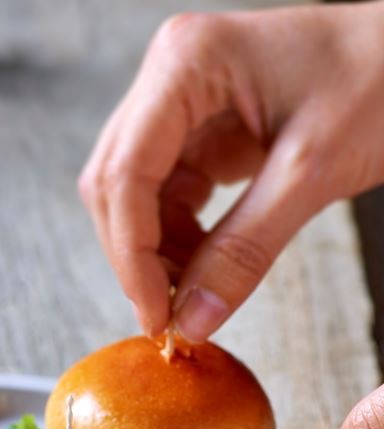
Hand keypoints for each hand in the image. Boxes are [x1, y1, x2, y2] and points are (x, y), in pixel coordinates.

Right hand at [79, 3, 383, 339]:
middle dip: (137, 257)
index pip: (125, 173)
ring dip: (155, 255)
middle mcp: (169, 78)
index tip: (155, 316)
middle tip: (166, 318)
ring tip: (191, 296)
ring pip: (134, 197)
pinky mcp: (199, 132)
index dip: (132, 254)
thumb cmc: (382, 79)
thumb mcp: (312, 171)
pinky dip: (178, 242)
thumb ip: (245, 249)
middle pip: (115, 185)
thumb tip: (192, 321)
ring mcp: (181, 104)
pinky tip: (203, 267)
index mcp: (186, 64)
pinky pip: (167, 197)